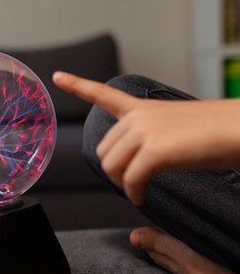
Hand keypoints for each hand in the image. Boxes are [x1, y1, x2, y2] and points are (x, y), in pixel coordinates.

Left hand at [53, 72, 239, 204]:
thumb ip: (149, 133)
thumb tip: (137, 157)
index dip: (77, 85)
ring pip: (112, 166)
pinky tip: (141, 197)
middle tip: (132, 181)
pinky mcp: (155, 151)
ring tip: (139, 189)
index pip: (103, 94)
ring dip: (123, 183)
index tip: (57, 76)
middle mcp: (138, 117)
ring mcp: (145, 132)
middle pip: (104, 150)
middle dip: (115, 170)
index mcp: (142, 107)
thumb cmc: (216, 130)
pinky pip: (131, 180)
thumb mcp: (175, 124)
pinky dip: (134, 193)